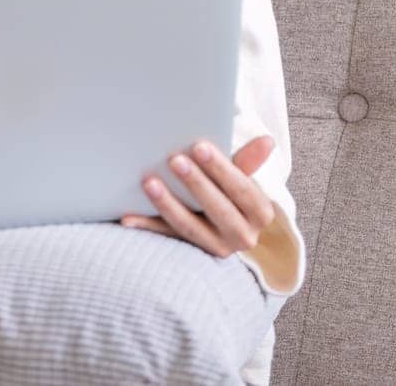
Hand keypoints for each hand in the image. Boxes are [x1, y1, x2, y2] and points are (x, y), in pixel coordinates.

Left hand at [119, 135, 277, 257]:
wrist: (223, 228)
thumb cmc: (230, 193)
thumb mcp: (240, 179)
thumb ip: (247, 161)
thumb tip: (268, 140)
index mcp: (260, 213)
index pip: (243, 189)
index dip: (222, 169)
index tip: (199, 146)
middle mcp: (243, 236)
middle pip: (219, 210)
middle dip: (197, 185)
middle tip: (174, 160)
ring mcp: (216, 248)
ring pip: (190, 227)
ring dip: (168, 205)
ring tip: (149, 182)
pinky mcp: (191, 255)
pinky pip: (166, 239)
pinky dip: (146, 227)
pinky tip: (127, 217)